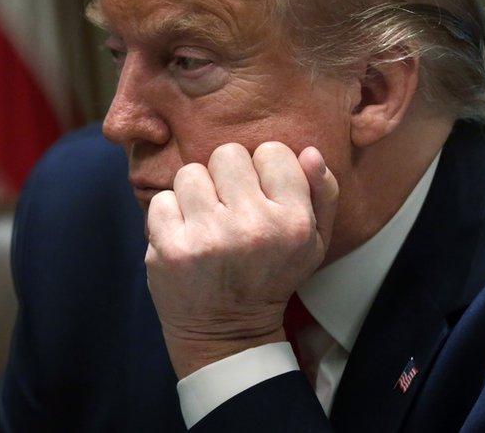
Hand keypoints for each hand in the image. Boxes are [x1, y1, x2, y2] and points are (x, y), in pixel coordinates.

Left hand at [145, 142, 338, 377]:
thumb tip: (309, 151)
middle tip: (228, 208)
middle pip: (228, 155)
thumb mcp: (314, 242)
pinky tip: (184, 237)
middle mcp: (252, 227)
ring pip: (191, 172)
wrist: (226, 332)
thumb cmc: (270, 277)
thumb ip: (322, 193)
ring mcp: (208, 237)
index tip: (259, 196)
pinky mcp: (170, 248)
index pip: (272, 152)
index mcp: (293, 222)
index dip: (263, 170)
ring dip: (195, 194)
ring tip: (205, 222)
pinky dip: (169, 216)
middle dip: (226, 177)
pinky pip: (162, 199)